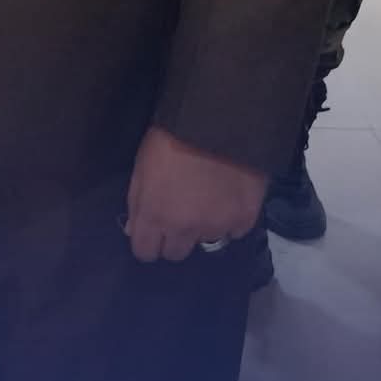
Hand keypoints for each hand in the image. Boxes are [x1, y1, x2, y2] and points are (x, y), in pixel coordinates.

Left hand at [124, 126, 264, 261]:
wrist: (216, 126)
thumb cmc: (168, 141)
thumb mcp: (141, 169)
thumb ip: (138, 203)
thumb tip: (135, 231)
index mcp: (155, 215)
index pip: (146, 252)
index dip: (146, 245)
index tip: (151, 236)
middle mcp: (185, 230)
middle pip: (175, 254)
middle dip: (173, 239)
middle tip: (178, 217)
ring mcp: (217, 227)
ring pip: (205, 242)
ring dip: (202, 228)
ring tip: (204, 201)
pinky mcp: (244, 221)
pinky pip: (233, 231)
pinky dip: (229, 221)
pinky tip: (226, 200)